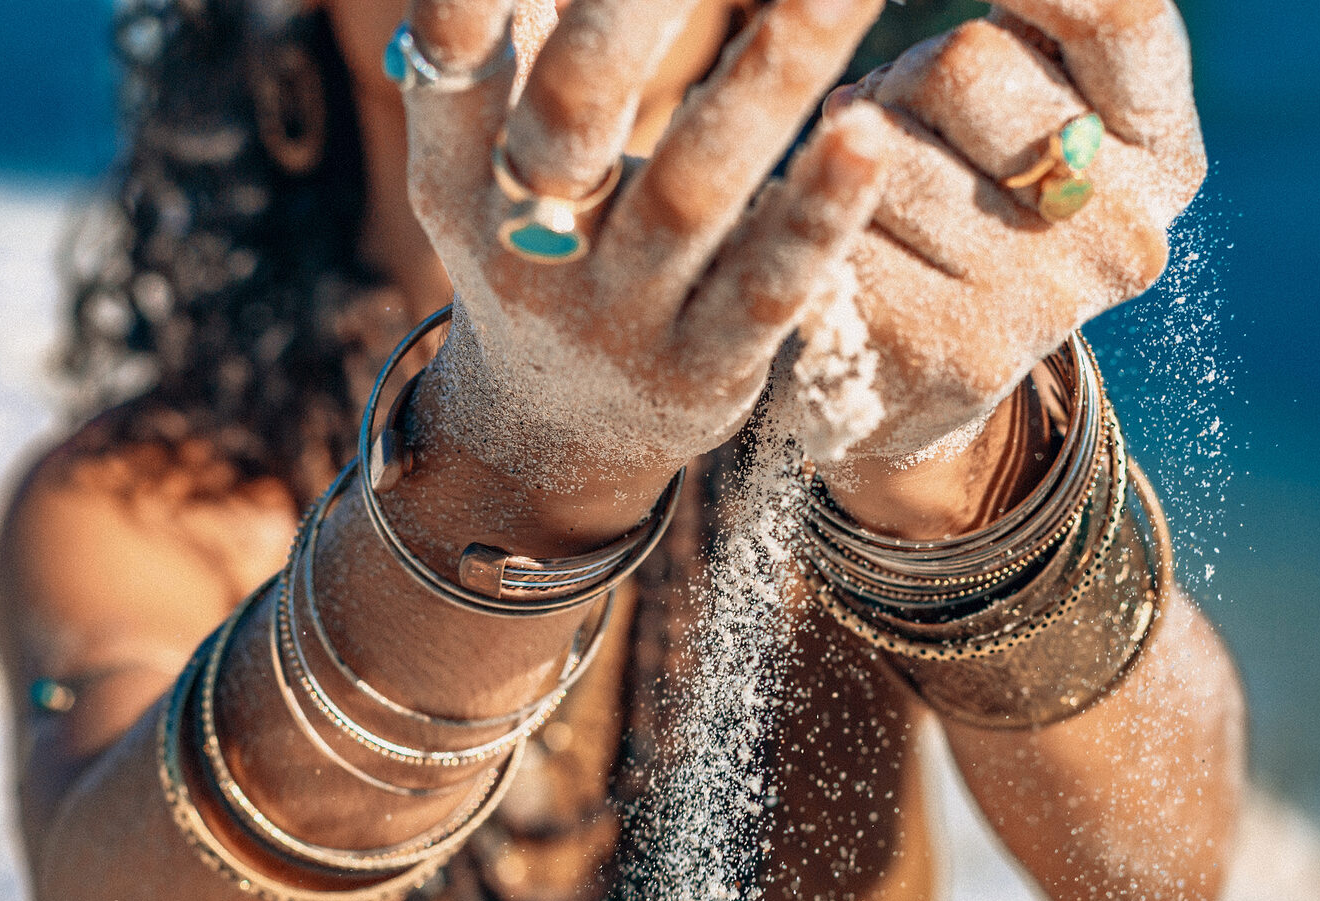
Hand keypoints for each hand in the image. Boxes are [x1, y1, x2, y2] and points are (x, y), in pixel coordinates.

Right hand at [396, 0, 886, 509]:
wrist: (550, 438)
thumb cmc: (536, 249)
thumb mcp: (480, 159)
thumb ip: (503, 44)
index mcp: (453, 171)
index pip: (458, 50)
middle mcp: (522, 243)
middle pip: (573, 107)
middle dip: (637, 4)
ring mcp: (616, 316)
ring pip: (690, 191)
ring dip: (768, 79)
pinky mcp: (702, 370)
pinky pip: (765, 288)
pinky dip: (815, 214)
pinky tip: (866, 137)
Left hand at [786, 0, 1204, 464]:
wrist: (914, 388)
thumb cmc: (967, 205)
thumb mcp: (1031, 115)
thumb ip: (1038, 36)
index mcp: (1165, 155)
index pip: (1122, 17)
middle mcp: (1125, 234)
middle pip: (967, 64)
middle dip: (910, 77)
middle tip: (914, 134)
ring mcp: (1041, 300)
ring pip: (883, 146)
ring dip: (847, 153)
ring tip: (876, 205)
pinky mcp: (948, 353)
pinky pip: (833, 229)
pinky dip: (811, 226)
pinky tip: (843, 263)